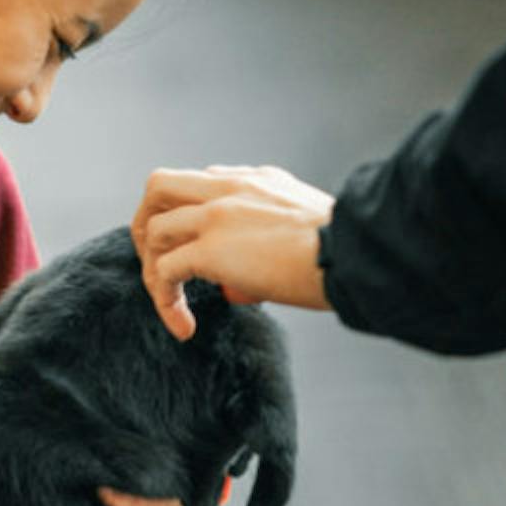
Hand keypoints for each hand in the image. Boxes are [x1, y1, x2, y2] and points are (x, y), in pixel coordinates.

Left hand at [131, 165, 334, 339]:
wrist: (357, 254)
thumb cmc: (345, 252)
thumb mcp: (301, 232)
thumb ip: (264, 247)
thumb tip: (235, 287)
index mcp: (256, 179)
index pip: (202, 184)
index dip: (189, 217)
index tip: (198, 252)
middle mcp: (230, 186)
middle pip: (159, 187)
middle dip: (147, 225)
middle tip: (158, 264)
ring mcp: (216, 215)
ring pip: (154, 229)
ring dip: (152, 269)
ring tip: (170, 305)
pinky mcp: (211, 249)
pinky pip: (164, 271)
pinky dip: (164, 300)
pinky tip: (184, 325)